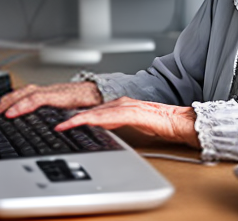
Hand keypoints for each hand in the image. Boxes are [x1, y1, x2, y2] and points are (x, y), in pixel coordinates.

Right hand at [0, 82, 102, 117]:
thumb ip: (77, 120)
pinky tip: (15, 102)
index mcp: (64, 96)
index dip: (22, 106)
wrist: (106, 91)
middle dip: (9, 102)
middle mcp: (56, 90)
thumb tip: (63, 128)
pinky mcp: (53, 92)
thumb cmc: (98, 103)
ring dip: (12, 98)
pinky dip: (20, 96)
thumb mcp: (90, 113)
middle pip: (28, 92)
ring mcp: (53, 90)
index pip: (37, 98)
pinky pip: (32, 92)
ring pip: (28, 90)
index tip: (9, 115)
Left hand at [54, 97, 199, 147]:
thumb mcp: (133, 128)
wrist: (182, 123)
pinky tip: (83, 123)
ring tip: (61, 125)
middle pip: (91, 109)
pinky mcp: (134, 113)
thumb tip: (101, 134)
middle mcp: (122, 103)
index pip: (93, 111)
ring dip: (77, 118)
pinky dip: (93, 119)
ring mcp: (128, 106)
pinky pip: (110, 116)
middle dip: (71, 116)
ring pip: (97, 111)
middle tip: (55, 123)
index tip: (59, 123)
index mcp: (121, 106)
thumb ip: (117, 127)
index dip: (75, 116)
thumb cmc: (162, 126)